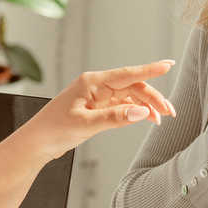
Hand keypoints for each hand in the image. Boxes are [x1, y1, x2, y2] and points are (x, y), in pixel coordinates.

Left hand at [22, 60, 176, 161]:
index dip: (150, 69)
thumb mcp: (85, 124)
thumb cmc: (54, 129)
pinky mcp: (99, 108)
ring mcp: (99, 97)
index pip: (127, 73)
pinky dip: (137, 112)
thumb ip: (114, 117)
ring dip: (147, 106)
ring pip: (131, 96)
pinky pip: (124, 106)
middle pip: (133, 86)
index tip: (168, 65)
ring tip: (161, 119)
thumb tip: (141, 112)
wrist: (37, 142)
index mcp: (92, 82)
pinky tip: (147, 119)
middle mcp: (98, 86)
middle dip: (153, 97)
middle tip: (169, 112)